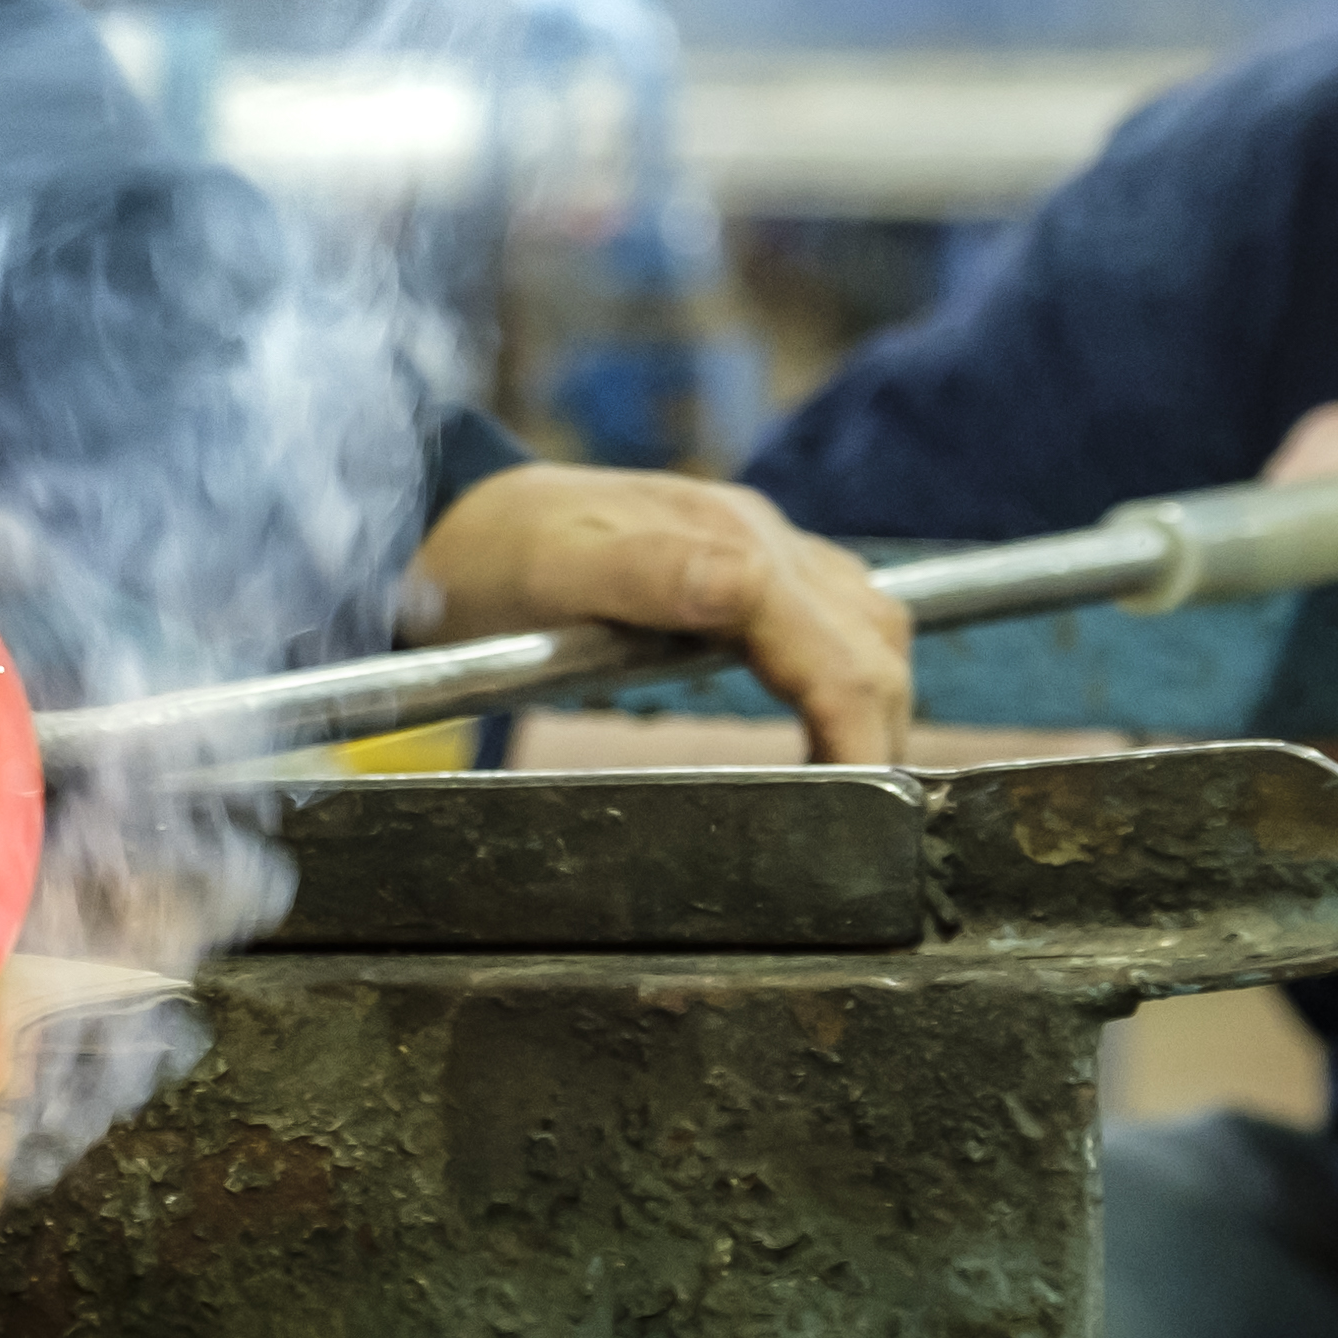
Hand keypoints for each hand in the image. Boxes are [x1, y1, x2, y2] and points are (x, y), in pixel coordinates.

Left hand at [406, 465, 914, 765]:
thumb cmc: (488, 560)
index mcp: (722, 538)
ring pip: (870, 624)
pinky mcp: (750, 563)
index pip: (833, 647)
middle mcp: (755, 533)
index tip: (863, 809)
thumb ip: (645, 574)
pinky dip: (854, 676)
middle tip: (866, 818)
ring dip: (878, 702)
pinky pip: (838, 616)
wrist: (455, 518)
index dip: (859, 734)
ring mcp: (758, 544)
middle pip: (872, 638)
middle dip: (881, 730)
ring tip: (853, 781)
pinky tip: (830, 723)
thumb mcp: (548, 570)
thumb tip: (742, 589)